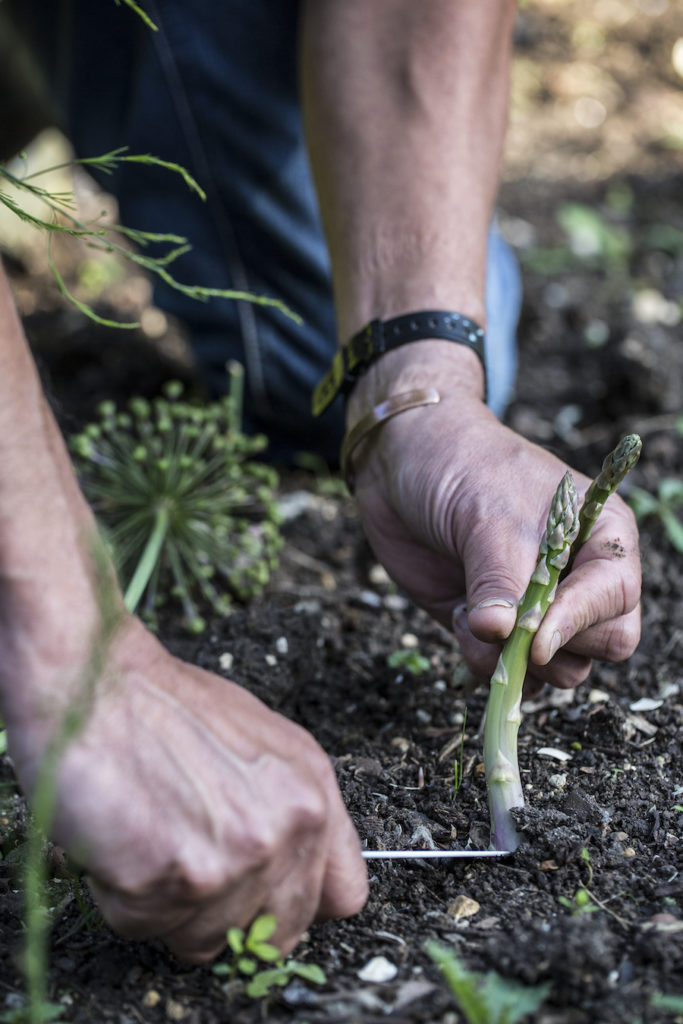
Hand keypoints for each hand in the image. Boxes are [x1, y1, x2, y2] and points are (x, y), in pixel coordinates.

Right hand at [6, 616, 367, 962]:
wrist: (94, 681)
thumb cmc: (164, 705)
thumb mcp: (261, 740)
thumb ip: (292, 807)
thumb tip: (300, 874)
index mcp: (313, 793)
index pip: (343, 896)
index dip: (299, 904)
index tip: (268, 900)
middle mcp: (285, 830)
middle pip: (275, 935)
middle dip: (229, 915)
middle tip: (187, 865)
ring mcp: (231, 861)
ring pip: (203, 941)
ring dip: (168, 905)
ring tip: (148, 836)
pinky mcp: (169, 881)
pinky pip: (141, 927)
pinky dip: (121, 896)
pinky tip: (118, 840)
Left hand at [350, 377, 640, 693]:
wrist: (402, 461)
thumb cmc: (459, 467)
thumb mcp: (486, 517)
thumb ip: (498, 579)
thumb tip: (499, 635)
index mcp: (599, 536)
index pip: (616, 599)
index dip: (579, 622)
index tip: (536, 639)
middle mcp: (579, 577)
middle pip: (603, 643)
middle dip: (555, 648)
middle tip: (507, 629)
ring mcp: (538, 607)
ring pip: (559, 668)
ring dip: (514, 660)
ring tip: (471, 615)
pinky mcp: (497, 628)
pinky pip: (511, 672)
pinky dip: (486, 664)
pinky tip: (460, 623)